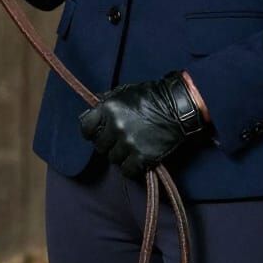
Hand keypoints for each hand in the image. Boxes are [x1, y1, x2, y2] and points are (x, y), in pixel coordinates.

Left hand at [78, 71, 206, 179]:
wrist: (177, 107)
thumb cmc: (150, 96)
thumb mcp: (124, 92)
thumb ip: (107, 102)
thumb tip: (92, 112)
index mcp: (108, 108)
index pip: (85, 127)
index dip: (91, 131)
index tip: (97, 132)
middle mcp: (115, 126)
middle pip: (100, 145)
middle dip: (108, 143)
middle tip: (118, 140)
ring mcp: (128, 143)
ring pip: (113, 159)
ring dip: (120, 155)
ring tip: (130, 147)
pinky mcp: (142, 157)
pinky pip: (126, 170)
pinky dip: (130, 167)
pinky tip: (136, 159)